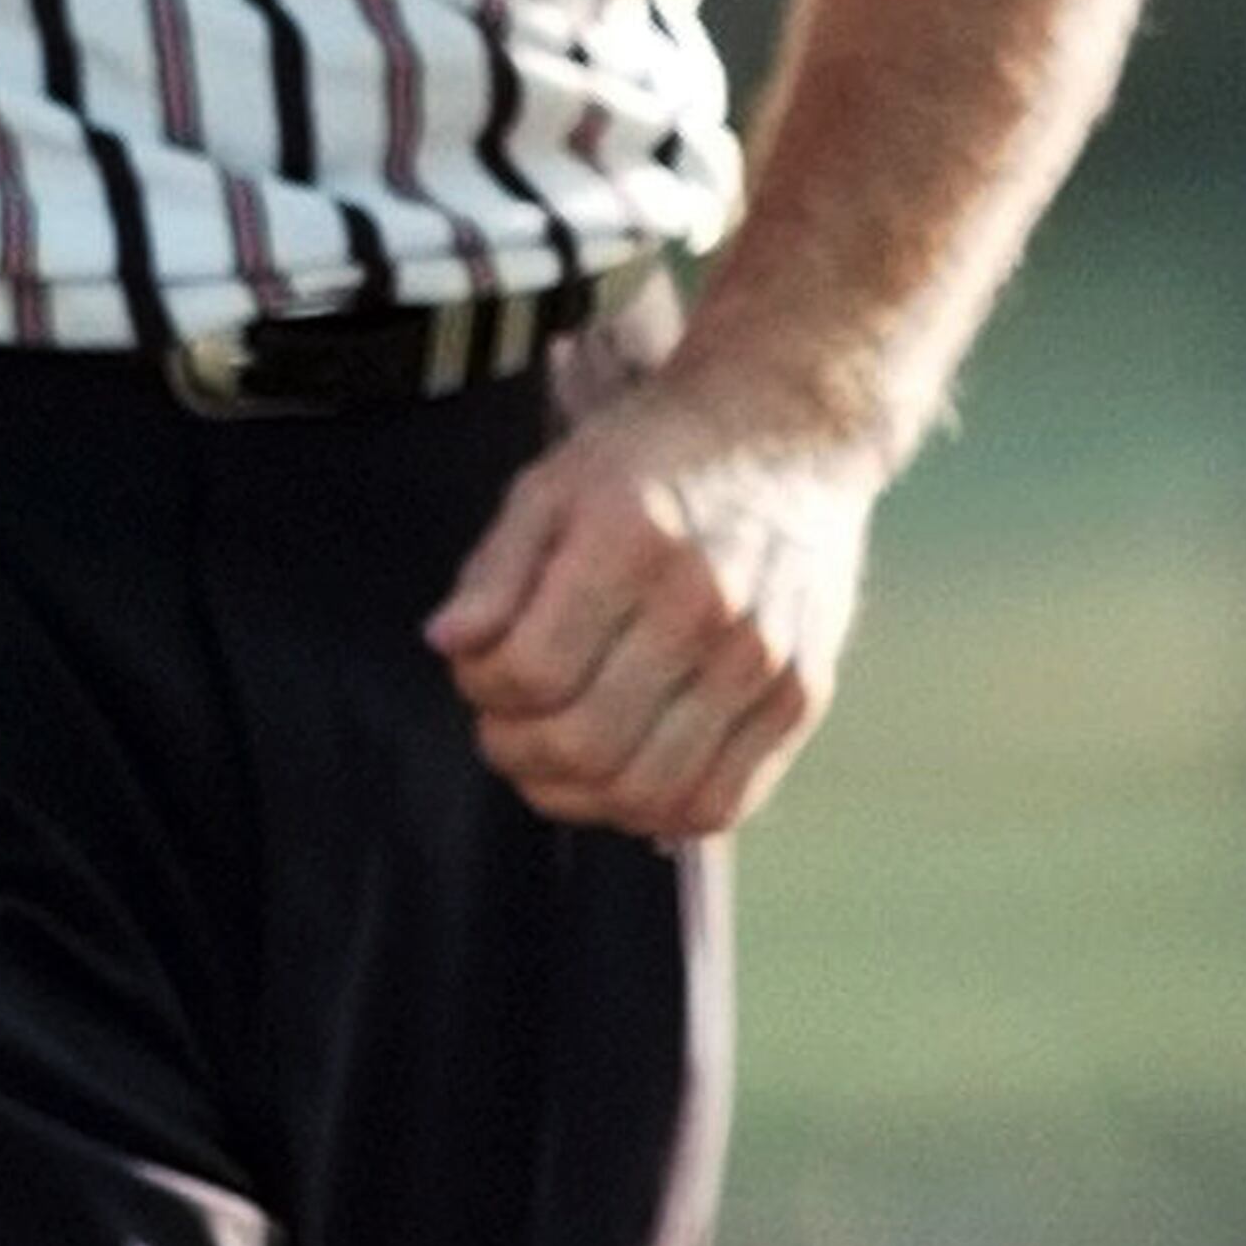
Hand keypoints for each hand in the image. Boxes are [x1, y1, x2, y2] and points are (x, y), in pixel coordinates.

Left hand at [423, 367, 873, 843]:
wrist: (786, 431)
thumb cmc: (652, 458)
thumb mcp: (552, 483)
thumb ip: (494, 568)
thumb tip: (445, 643)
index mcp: (629, 542)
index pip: (531, 670)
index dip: (482, 688)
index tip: (478, 670)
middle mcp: (704, 605)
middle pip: (585, 743)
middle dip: (517, 753)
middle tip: (502, 729)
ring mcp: (761, 658)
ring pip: (650, 792)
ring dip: (577, 798)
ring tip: (553, 761)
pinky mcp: (800, 694)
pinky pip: (721, 802)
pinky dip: (657, 815)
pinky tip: (621, 778)